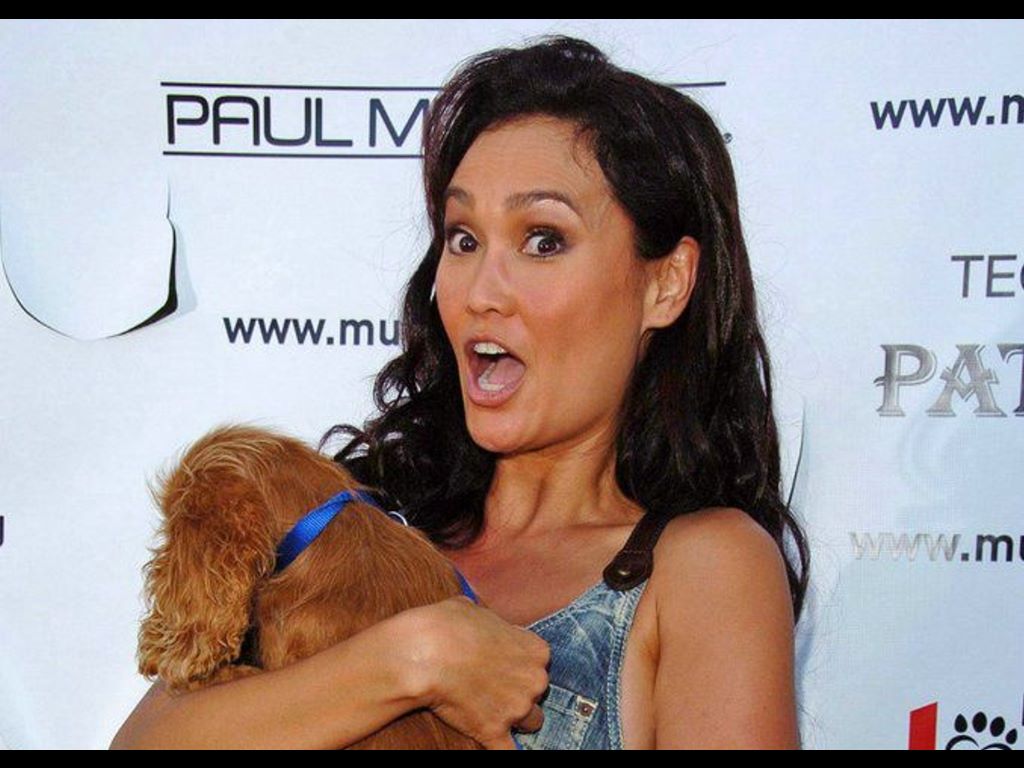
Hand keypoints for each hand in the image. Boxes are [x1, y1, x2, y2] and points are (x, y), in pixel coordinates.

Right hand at [408, 595, 549, 749]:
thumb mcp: (476, 610)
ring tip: (490, 710)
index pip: (539, 661)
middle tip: (492, 684)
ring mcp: (516, 708)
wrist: (425, 653)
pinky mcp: (494, 731)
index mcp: (535, 649)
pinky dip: (502, 747)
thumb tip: (480, 623)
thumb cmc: (447, 625)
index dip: (519, 663)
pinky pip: (508, 750)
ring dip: (514, 718)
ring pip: (530, 722)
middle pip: (537, 692)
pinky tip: (494, 742)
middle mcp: (534, 680)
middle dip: (518, 690)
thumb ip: (490, 623)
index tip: (502, 663)